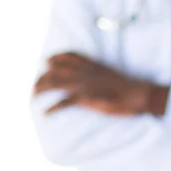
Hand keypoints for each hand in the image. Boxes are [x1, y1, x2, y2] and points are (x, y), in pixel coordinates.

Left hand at [33, 52, 168, 115]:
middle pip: (56, 70)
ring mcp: (83, 84)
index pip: (69, 56)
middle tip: (36, 85)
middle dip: (43, 76)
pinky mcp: (84, 97)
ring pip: (54, 83)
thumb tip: (97, 79)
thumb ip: (100, 74)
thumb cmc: (129, 87)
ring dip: (40, 89)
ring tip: (33, 95)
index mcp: (92, 65)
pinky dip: (52, 108)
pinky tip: (46, 113)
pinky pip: (63, 102)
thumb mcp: (112, 75)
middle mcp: (84, 72)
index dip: (56, 58)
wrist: (136, 93)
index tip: (48, 62)